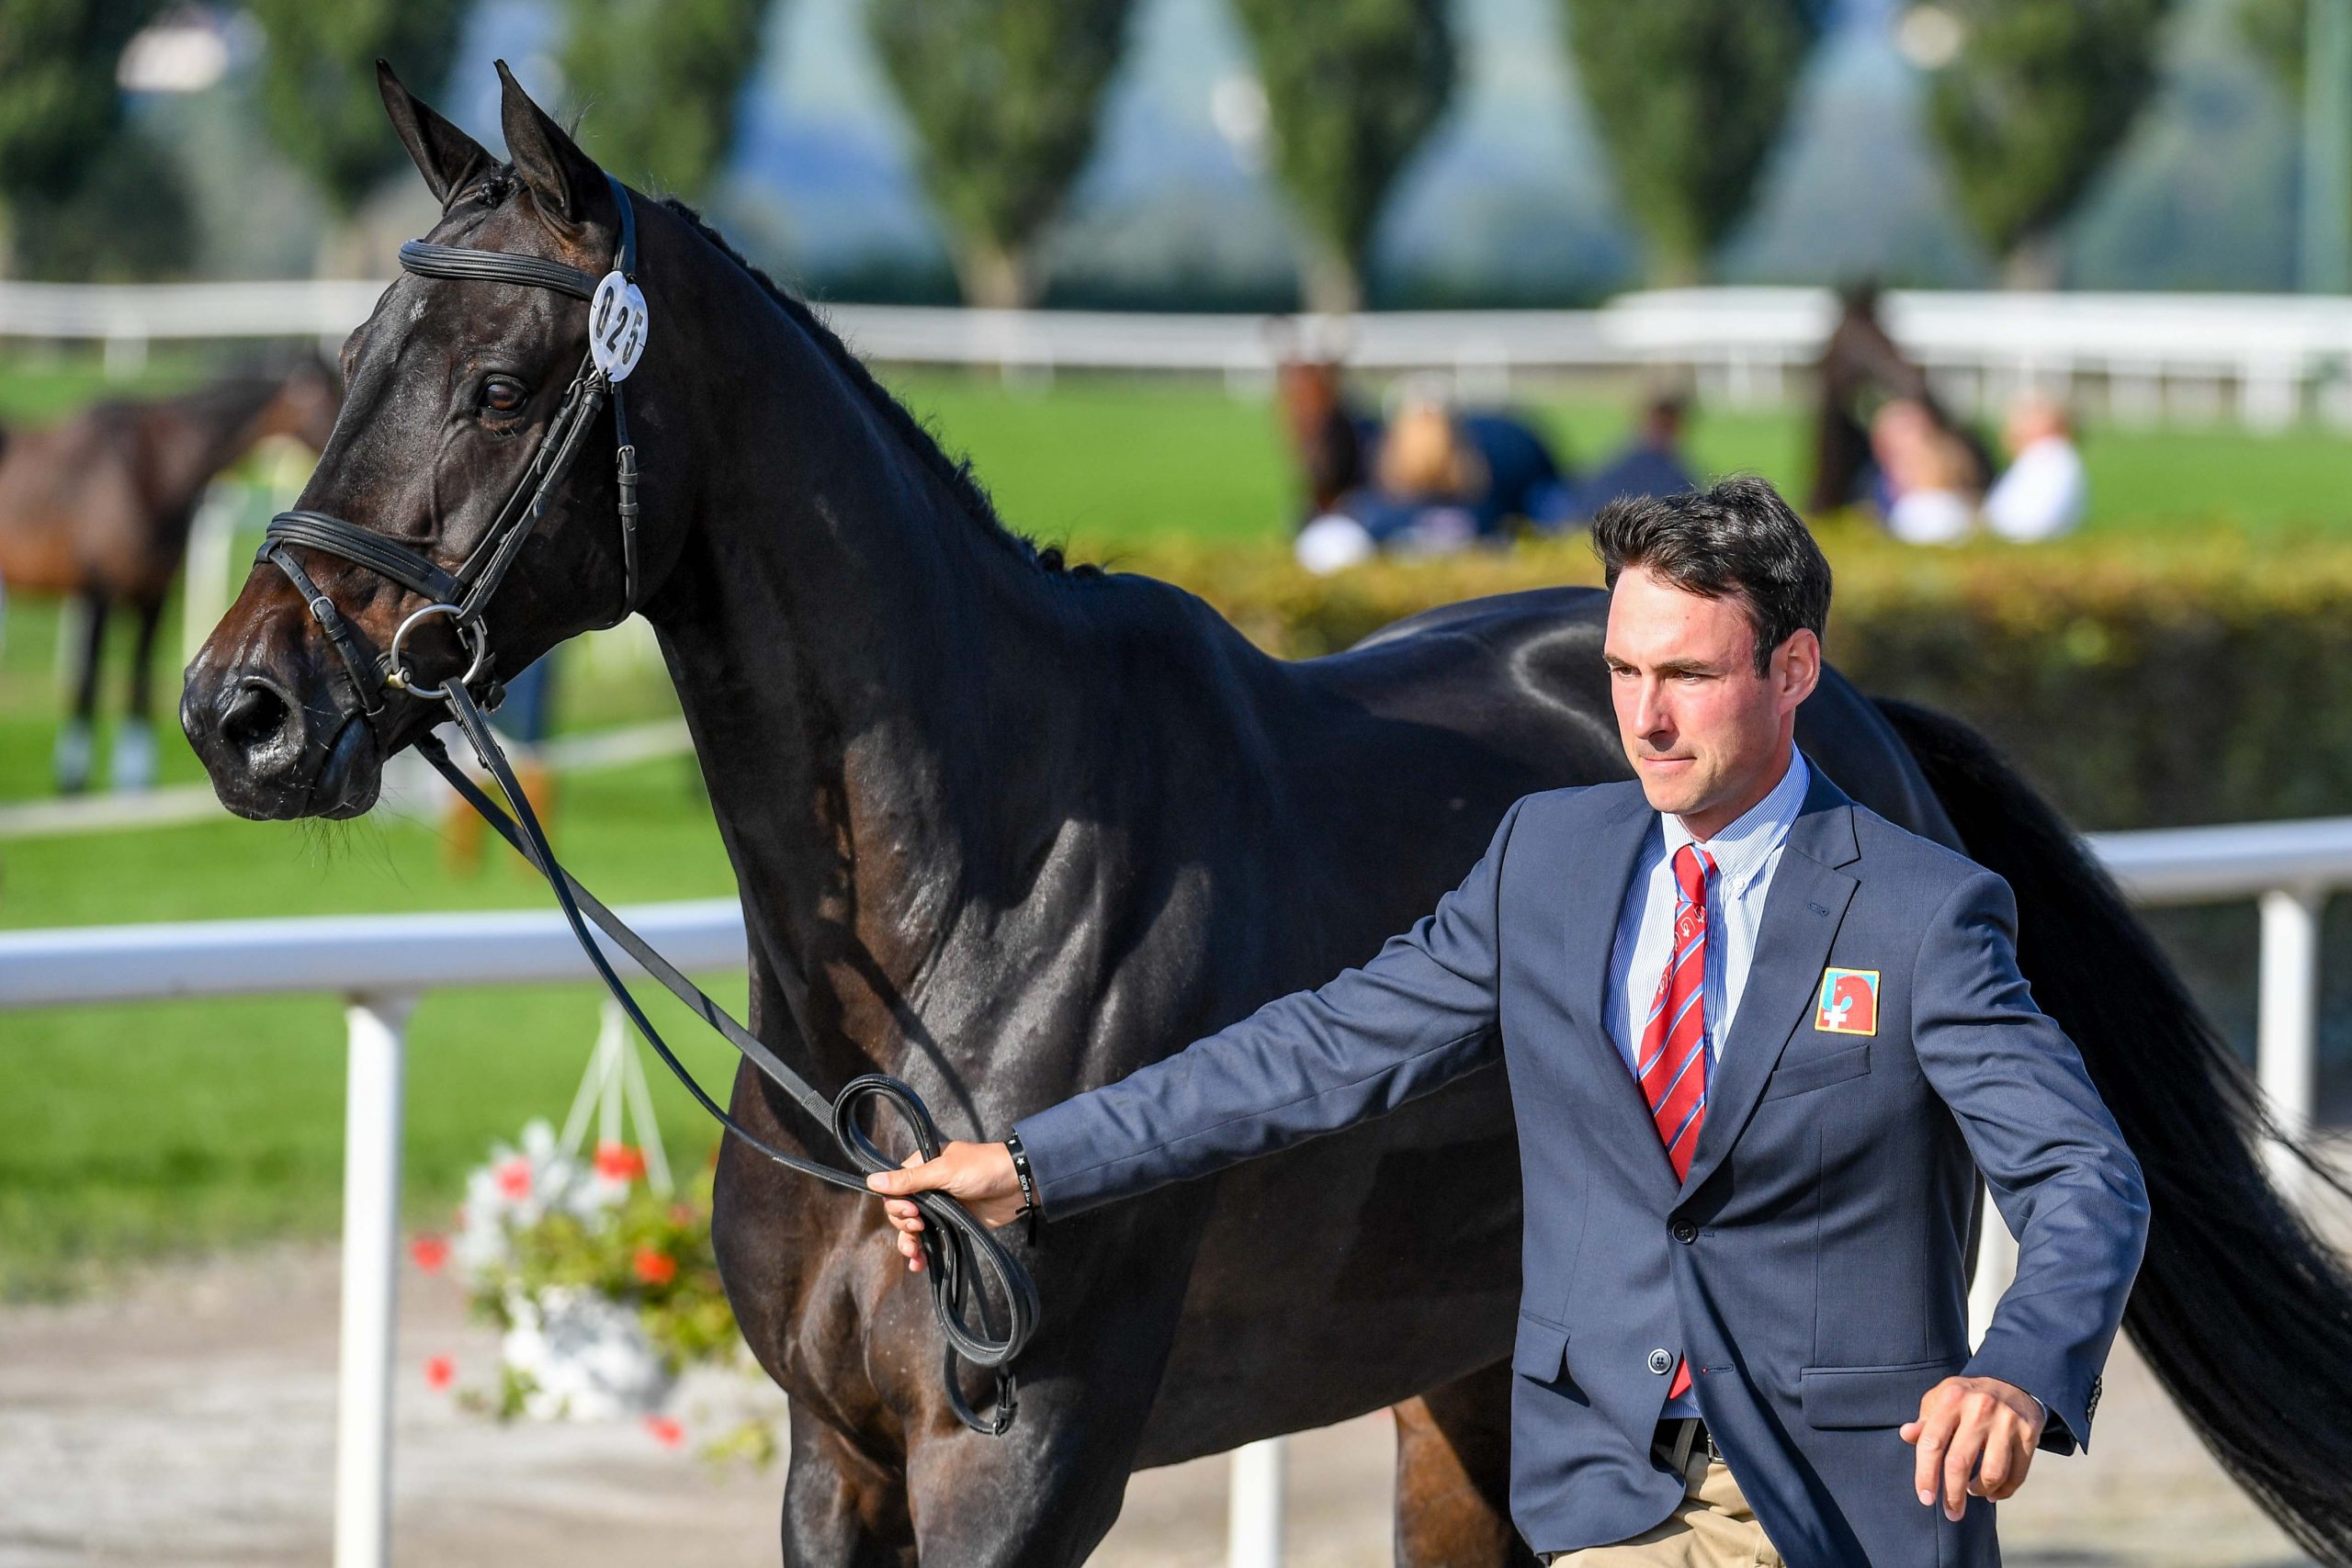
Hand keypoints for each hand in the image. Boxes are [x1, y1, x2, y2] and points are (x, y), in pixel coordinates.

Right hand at [864, 1140, 1024, 1271]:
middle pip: (900, 1211)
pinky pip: (930, 1241)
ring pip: (912, 1229)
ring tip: (915, 1254)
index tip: (911, 1211)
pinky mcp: (952, 1224)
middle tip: (919, 1226)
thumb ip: (909, 1180)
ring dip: (909, 1242)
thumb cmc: (982, 1169)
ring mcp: (940, 1208)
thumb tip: (871, 1180)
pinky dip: (923, 1253)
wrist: (1018, 1184)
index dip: (896, 1203)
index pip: (894, 1188)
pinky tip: (919, 1264)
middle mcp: (928, 1187)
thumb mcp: (943, 1171)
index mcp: (922, 1167)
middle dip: (903, 1223)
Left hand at [1900, 1375, 2044, 1520]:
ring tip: (1973, 1491)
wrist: (2014, 1381)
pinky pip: (2017, 1474)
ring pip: (1992, 1473)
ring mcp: (2006, 1421)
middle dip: (1953, 1495)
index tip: (1926, 1498)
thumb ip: (1925, 1420)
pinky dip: (2004, 1491)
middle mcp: (1979, 1408)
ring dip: (1980, 1491)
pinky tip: (1993, 1493)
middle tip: (1951, 1512)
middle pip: (1959, 1462)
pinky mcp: (2029, 1433)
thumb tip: (1906, 1435)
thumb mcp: (1942, 1399)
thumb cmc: (1968, 1397)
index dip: (1925, 1474)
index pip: (1932, 1443)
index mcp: (1951, 1397)